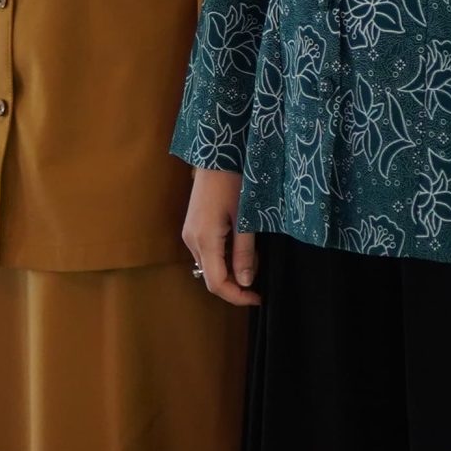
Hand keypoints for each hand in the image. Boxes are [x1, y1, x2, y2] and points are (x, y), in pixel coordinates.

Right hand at [182, 168, 259, 307]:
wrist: (217, 153)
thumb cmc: (234, 181)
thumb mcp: (245, 218)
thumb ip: (245, 252)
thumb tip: (246, 282)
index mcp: (204, 240)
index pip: (216, 283)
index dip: (237, 296)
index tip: (258, 298)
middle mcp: (191, 240)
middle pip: (211, 277)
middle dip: (237, 281)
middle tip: (260, 268)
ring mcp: (190, 233)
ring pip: (210, 265)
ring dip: (231, 268)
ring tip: (253, 250)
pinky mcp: (193, 226)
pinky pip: (207, 252)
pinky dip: (224, 255)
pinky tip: (240, 242)